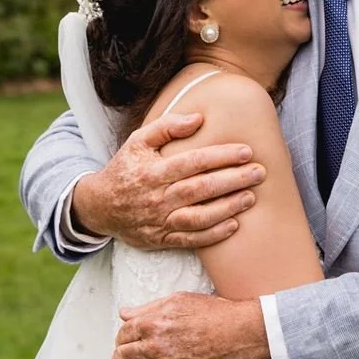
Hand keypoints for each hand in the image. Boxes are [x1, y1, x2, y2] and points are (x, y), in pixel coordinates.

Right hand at [72, 114, 266, 251]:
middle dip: (233, 180)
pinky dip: (213, 235)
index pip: (193, 162)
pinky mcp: (162, 239)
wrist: (99, 207)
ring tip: (251, 197)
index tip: (246, 151)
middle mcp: (157, 197)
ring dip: (227, 208)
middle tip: (259, 172)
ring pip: (199, 217)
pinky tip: (234, 224)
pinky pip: (191, 240)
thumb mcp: (137, 141)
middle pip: (201, 189)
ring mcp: (160, 221)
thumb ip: (166, 126)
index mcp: (153, 171)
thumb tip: (198, 117)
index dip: (221, 156)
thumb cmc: (125, 169)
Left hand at [113, 293, 268, 358]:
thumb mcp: (178, 301)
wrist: (237, 335)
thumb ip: (148, 308)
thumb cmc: (213, 314)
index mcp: (151, 323)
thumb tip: (125, 314)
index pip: (122, 335)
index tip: (122, 343)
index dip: (120, 339)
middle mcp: (152, 347)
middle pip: (122, 357)